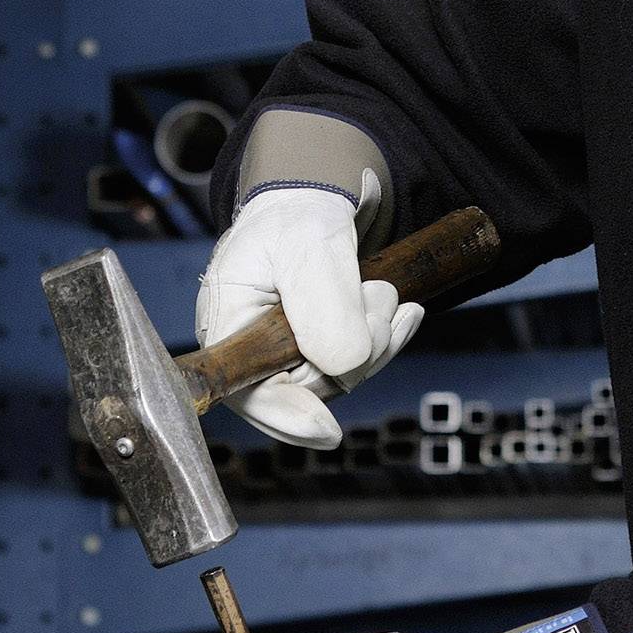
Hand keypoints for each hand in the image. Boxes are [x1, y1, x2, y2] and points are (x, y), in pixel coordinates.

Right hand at [196, 178, 421, 447]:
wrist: (311, 204)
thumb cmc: (294, 218)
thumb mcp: (308, 245)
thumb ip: (323, 305)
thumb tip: (344, 364)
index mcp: (228, 328)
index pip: (249, 393)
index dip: (288, 417)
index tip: (326, 429)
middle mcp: (253, 353)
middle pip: (310, 389)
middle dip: (355, 349)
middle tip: (375, 294)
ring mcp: (288, 356)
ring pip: (342, 378)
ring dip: (375, 338)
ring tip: (380, 289)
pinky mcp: (319, 353)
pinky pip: (358, 365)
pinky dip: (386, 340)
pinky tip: (404, 316)